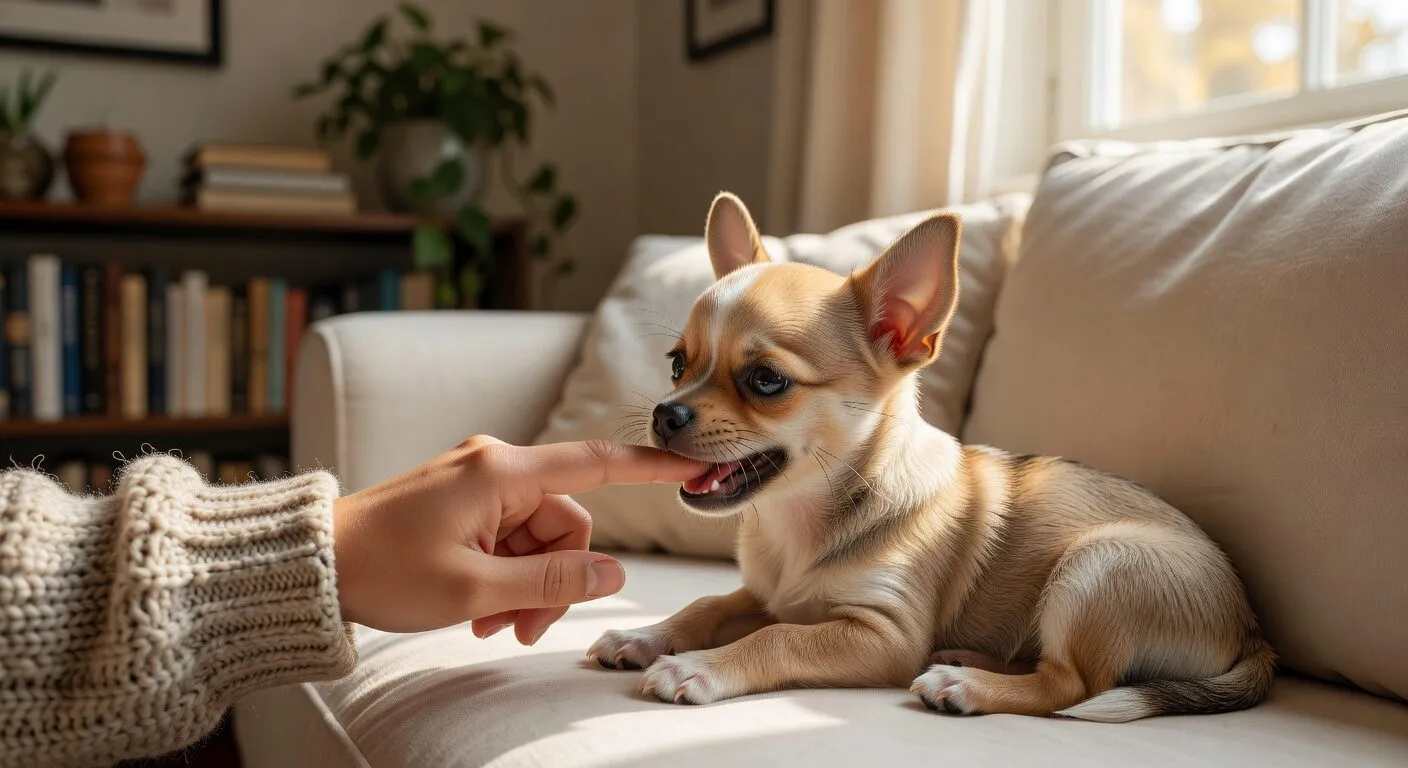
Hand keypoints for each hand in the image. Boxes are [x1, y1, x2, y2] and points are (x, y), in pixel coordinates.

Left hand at [332, 437, 703, 643]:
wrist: (312, 564)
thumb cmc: (381, 570)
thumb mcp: (472, 589)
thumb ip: (550, 582)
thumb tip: (612, 573)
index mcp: (502, 471)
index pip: (597, 464)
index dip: (652, 468)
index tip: (694, 466)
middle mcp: (495, 465)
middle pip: (567, 520)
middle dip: (557, 577)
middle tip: (521, 628)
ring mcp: (478, 483)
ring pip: (540, 537)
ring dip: (528, 584)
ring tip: (491, 624)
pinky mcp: (464, 502)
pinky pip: (510, 538)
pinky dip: (506, 575)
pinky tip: (481, 609)